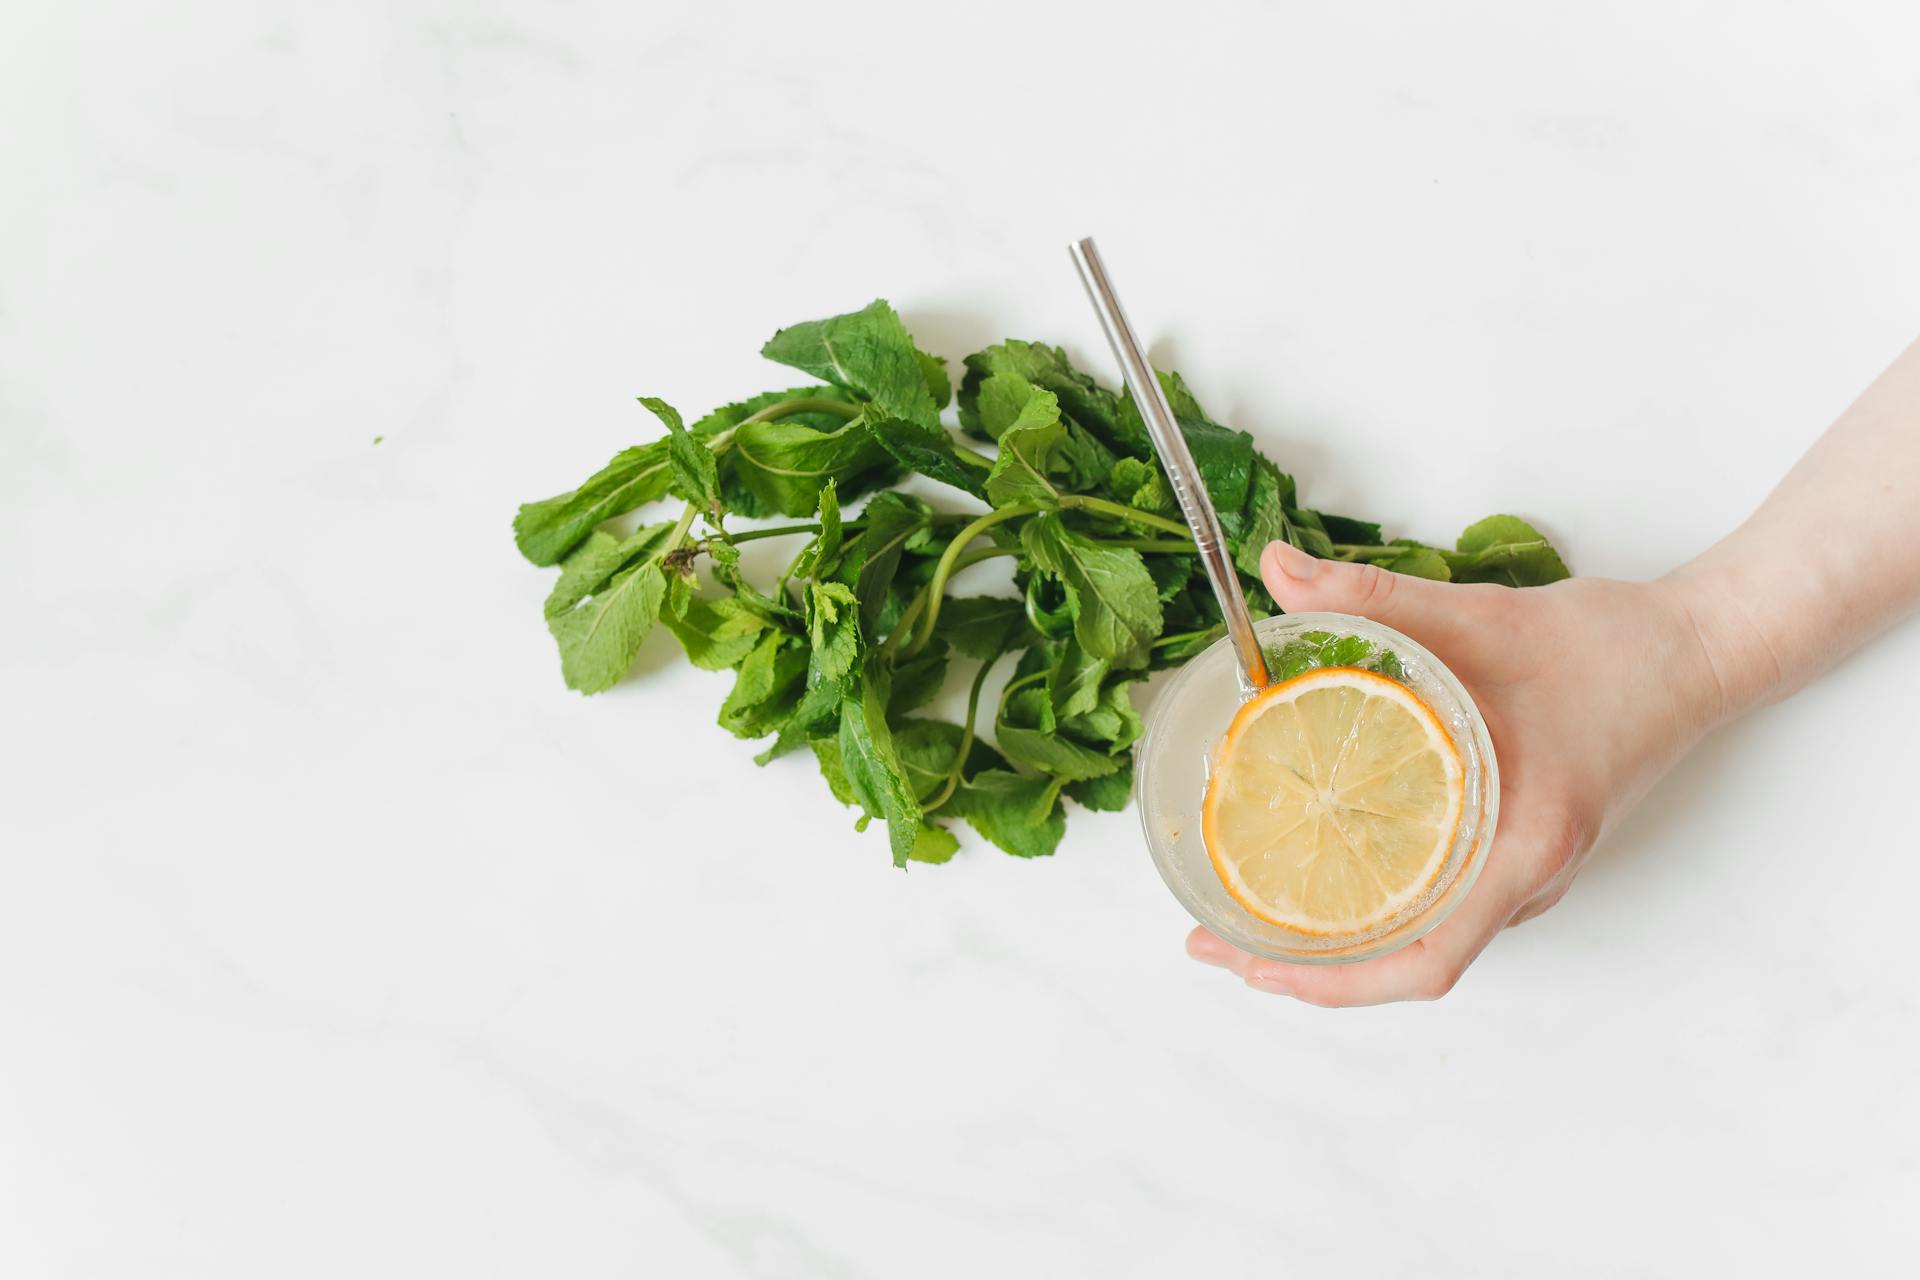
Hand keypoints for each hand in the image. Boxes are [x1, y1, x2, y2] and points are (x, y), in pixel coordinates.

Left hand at [1186, 539, 1734, 1004]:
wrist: (1702, 649)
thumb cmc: (1616, 647)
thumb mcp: (1485, 616)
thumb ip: (1376, 595)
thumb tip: (1279, 568)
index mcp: (1527, 844)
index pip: (1429, 961)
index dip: (1334, 982)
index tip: (1253, 966)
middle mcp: (1529, 878)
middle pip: (1412, 966)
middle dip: (1307, 971)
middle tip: (1212, 940)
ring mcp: (1529, 873)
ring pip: (1427, 942)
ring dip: (1338, 945)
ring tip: (1246, 919)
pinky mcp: (1525, 851)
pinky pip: (1444, 907)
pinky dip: (1376, 909)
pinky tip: (1321, 875)